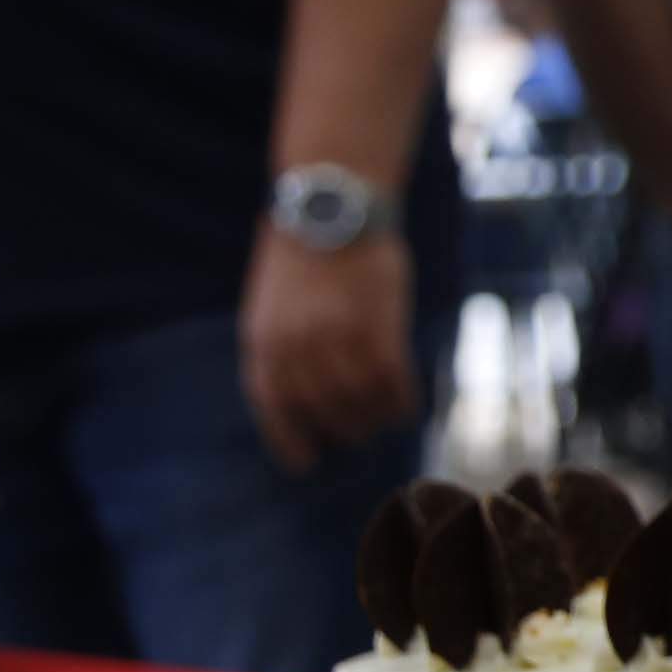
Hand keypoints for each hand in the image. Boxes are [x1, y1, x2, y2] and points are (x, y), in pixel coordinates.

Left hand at [239, 228, 421, 473]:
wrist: (333, 206)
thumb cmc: (303, 254)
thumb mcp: (272, 303)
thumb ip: (282, 347)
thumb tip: (303, 398)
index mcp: (263, 339)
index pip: (273, 408)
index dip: (289, 443)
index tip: (306, 464)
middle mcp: (296, 346)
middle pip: (322, 411)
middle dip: (341, 430)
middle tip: (358, 433)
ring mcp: (338, 339)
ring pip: (360, 402)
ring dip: (375, 418)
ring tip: (384, 417)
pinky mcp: (379, 329)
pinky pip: (393, 383)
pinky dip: (402, 401)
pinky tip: (407, 403)